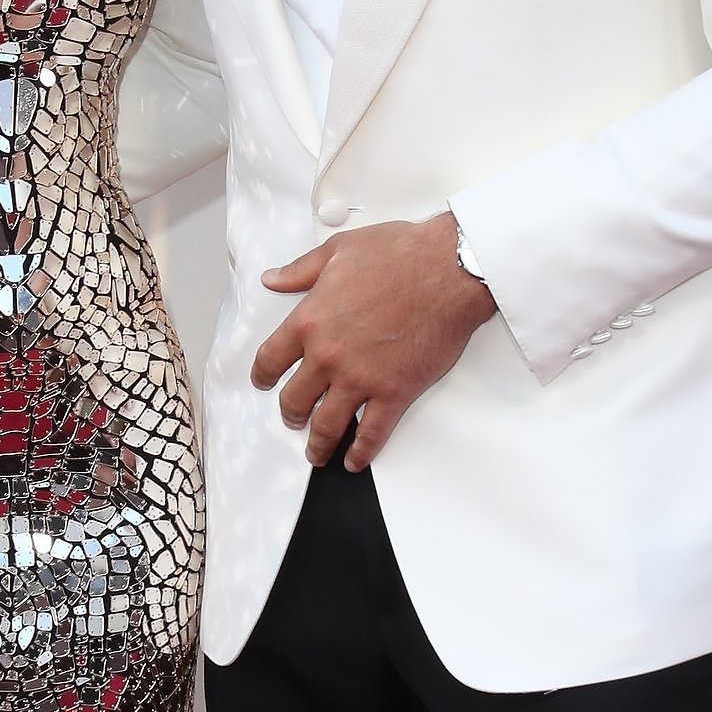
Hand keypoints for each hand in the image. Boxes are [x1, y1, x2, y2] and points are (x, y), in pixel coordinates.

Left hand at [251, 214, 496, 471]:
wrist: (448, 269)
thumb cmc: (400, 254)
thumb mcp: (338, 251)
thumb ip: (300, 271)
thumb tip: (272, 279)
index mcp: (309, 321)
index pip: (270, 359)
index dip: (263, 376)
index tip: (264, 382)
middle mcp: (328, 356)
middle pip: (294, 400)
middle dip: (290, 414)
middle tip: (293, 419)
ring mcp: (360, 379)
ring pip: (326, 426)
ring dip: (318, 444)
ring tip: (317, 452)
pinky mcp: (394, 394)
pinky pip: (371, 434)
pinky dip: (360, 453)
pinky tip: (355, 461)